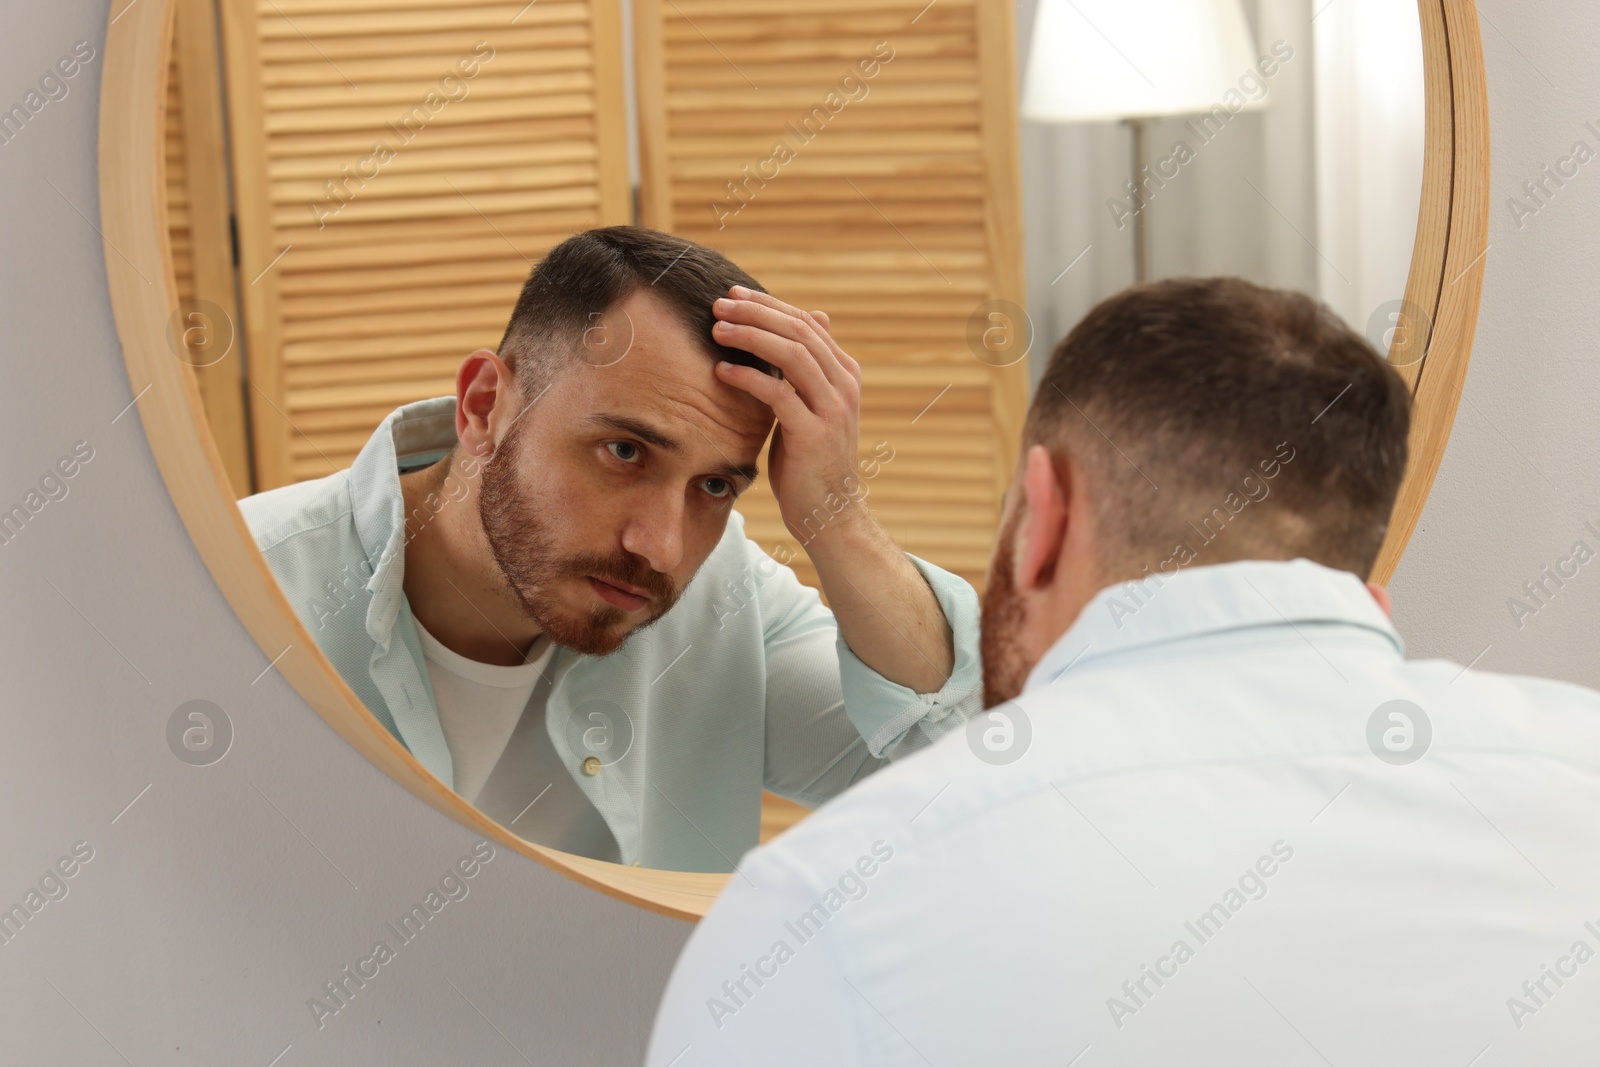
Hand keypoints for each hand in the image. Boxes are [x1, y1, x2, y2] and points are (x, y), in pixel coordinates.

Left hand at [710, 286, 865, 543]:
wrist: (830, 513)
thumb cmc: (812, 460)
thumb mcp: (814, 407)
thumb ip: (810, 368)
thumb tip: (816, 317)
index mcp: (845, 374)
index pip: (806, 324)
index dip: (768, 305)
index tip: (733, 295)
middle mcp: (844, 386)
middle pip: (799, 331)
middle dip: (755, 312)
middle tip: (718, 304)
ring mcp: (832, 409)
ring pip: (791, 354)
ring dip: (749, 336)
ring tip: (717, 330)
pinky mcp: (813, 434)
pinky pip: (777, 394)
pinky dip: (747, 377)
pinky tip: (721, 370)